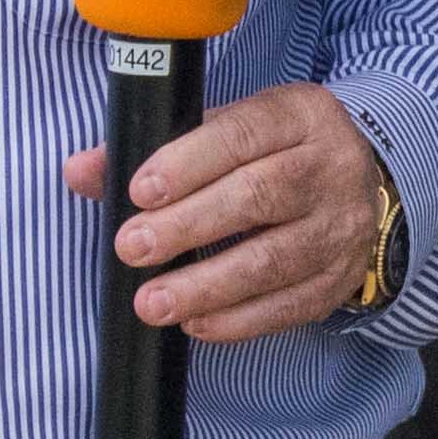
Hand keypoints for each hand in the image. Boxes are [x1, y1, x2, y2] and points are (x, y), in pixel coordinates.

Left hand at [62, 83, 389, 342]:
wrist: (358, 184)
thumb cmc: (272, 152)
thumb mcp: (226, 130)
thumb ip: (154, 148)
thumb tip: (79, 171)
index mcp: (301, 115)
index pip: (243, 134)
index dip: (189, 162)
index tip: (140, 191)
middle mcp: (331, 166)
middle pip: (259, 195)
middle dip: (189, 226)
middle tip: (133, 248)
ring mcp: (341, 225)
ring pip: (274, 258)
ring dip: (207, 286)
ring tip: (152, 302)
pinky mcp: (340, 278)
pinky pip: (289, 305)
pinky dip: (238, 320)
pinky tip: (195, 323)